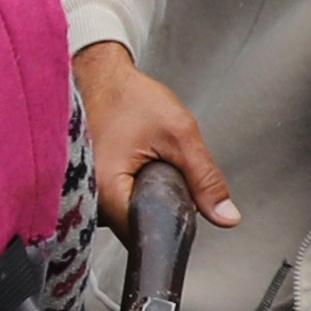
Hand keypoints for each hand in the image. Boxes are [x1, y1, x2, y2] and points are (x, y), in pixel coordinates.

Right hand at [71, 40, 235, 238]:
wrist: (101, 77)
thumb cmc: (131, 98)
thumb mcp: (180, 135)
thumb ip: (205, 179)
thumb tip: (226, 216)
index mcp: (106, 189)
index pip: (144, 233)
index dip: (171, 224)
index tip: (184, 204)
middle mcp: (88, 197)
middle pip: (133, 229)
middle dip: (159, 211)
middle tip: (166, 172)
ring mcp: (84, 194)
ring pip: (125, 218)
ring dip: (144, 202)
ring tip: (148, 165)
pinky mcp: (86, 188)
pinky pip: (115, 205)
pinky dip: (132, 193)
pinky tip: (137, 168)